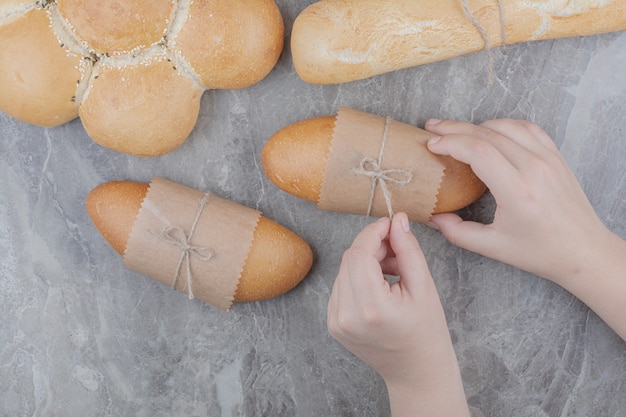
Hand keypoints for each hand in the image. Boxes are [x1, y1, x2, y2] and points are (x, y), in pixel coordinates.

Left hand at [327, 213, 468, 415]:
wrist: (416, 372)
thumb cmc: (426, 332)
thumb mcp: (424, 287)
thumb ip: (407, 250)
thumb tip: (397, 220)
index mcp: (371, 307)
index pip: (360, 253)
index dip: (374, 232)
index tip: (390, 223)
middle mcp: (347, 315)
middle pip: (350, 259)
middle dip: (372, 245)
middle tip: (397, 247)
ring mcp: (336, 321)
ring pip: (344, 270)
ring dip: (366, 261)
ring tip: (393, 270)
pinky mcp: (333, 323)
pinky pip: (341, 286)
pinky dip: (359, 277)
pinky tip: (380, 285)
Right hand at [425, 118, 607, 284]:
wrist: (584, 251)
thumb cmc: (541, 252)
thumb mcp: (493, 247)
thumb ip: (457, 232)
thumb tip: (432, 217)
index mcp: (518, 191)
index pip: (478, 151)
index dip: (450, 143)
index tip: (432, 145)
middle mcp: (534, 169)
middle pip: (487, 134)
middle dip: (454, 129)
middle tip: (432, 129)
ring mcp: (548, 159)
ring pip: (505, 126)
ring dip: (476, 125)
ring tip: (454, 130)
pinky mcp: (556, 156)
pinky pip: (526, 128)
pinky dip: (503, 125)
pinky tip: (488, 131)